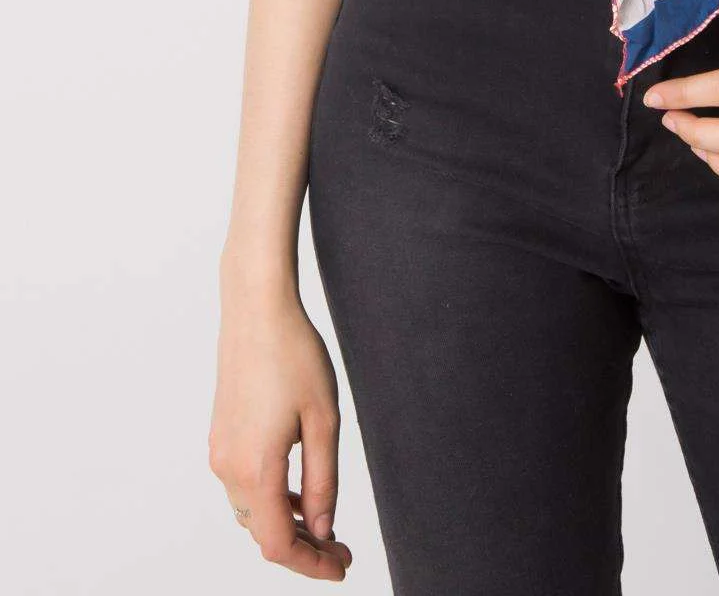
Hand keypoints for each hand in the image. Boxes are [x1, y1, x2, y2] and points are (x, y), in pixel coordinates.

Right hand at [209, 278, 354, 578]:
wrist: (257, 308)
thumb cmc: (294, 355)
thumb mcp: (324, 420)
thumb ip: (324, 482)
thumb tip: (323, 529)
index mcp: (255, 470)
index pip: (278, 544)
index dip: (311, 565)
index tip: (342, 566)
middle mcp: (228, 468)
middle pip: (263, 533)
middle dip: (303, 547)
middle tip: (341, 549)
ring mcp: (220, 452)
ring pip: (252, 512)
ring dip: (285, 524)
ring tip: (324, 523)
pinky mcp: (221, 435)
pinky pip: (244, 486)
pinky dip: (271, 499)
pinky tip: (299, 491)